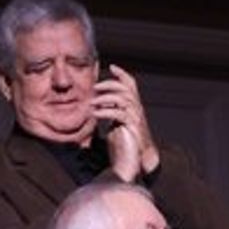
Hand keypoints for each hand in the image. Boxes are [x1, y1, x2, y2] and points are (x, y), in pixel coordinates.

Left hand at [95, 65, 157, 181]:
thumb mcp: (115, 125)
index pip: (131, 85)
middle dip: (110, 84)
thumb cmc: (124, 145)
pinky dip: (105, 111)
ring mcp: (135, 118)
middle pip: (126, 88)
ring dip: (105, 97)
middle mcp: (136, 110)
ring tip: (92, 102)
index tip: (112, 66)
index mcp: (133, 108)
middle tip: (95, 87)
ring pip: (123, 98)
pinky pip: (119, 114)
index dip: (122, 74)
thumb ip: (110, 113)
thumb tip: (97, 105)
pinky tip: (95, 113)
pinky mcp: (132, 127)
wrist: (134, 161)